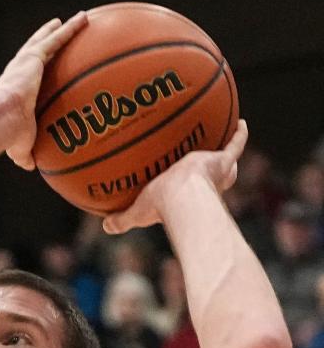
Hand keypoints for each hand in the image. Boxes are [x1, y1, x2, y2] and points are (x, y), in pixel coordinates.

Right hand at [0, 12, 88, 170]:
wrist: (2, 118)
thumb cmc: (8, 136)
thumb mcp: (19, 148)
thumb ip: (26, 154)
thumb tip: (32, 166)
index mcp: (15, 89)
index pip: (27, 76)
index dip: (34, 68)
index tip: (41, 63)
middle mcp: (19, 71)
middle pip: (36, 51)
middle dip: (46, 40)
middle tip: (55, 31)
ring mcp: (26, 62)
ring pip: (49, 40)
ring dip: (62, 30)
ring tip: (79, 20)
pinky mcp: (34, 56)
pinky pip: (57, 38)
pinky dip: (70, 28)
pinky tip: (83, 19)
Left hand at [103, 120, 247, 234]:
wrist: (179, 195)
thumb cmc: (159, 207)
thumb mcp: (137, 214)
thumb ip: (122, 220)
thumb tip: (105, 226)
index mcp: (186, 197)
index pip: (188, 194)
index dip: (188, 189)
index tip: (187, 183)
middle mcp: (205, 185)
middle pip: (213, 179)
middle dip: (214, 173)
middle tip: (210, 162)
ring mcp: (215, 171)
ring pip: (224, 160)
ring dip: (225, 152)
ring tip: (227, 137)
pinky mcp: (223, 160)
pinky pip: (236, 144)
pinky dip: (240, 134)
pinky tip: (242, 122)